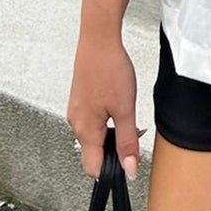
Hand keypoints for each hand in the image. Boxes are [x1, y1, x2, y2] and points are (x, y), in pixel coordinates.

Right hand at [66, 27, 141, 179]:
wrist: (99, 39)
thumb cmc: (109, 69)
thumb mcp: (125, 109)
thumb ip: (128, 142)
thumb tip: (130, 168)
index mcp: (85, 130)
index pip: (93, 168)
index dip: (113, 171)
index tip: (128, 163)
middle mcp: (76, 123)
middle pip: (96, 153)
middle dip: (117, 148)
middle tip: (134, 130)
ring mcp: (77, 112)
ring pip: (96, 136)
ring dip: (114, 133)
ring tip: (127, 113)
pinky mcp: (81, 102)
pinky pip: (94, 122)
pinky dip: (109, 120)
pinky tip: (118, 105)